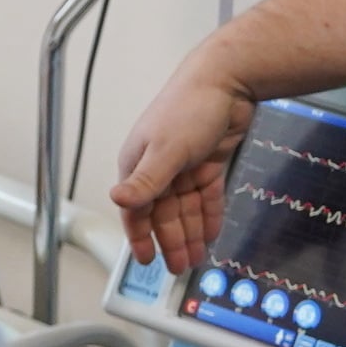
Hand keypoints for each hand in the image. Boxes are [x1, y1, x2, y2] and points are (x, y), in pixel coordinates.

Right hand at [107, 62, 257, 271]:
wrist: (227, 79)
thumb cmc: (190, 105)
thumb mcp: (166, 150)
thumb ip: (146, 181)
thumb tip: (118, 199)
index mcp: (140, 164)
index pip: (136, 209)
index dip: (139, 236)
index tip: (145, 260)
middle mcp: (159, 166)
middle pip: (164, 213)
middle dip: (171, 241)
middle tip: (179, 267)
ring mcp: (184, 164)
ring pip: (186, 207)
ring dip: (191, 232)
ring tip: (197, 257)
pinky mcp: (208, 161)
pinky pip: (206, 195)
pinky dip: (208, 214)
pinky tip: (212, 232)